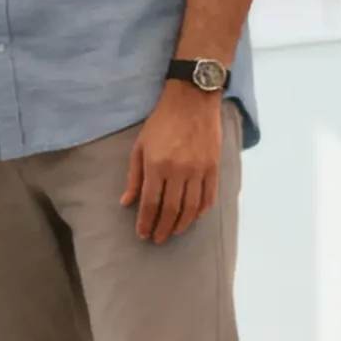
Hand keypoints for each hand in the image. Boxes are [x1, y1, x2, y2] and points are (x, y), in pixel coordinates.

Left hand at [121, 86, 222, 243]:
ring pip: (192, 206)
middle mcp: (179, 170)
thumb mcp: (139, 147)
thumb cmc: (161, 122)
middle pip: (172, 208)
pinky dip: (202, 209)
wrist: (192, 101)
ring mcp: (199, 169)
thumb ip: (134, 177)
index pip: (150, 202)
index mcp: (157, 166)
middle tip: (158, 239)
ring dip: (183, 223)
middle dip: (163, 227)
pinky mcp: (214, 166)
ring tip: (174, 232)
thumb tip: (126, 202)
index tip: (142, 234)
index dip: (146, 221)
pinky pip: (210, 194)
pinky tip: (195, 217)